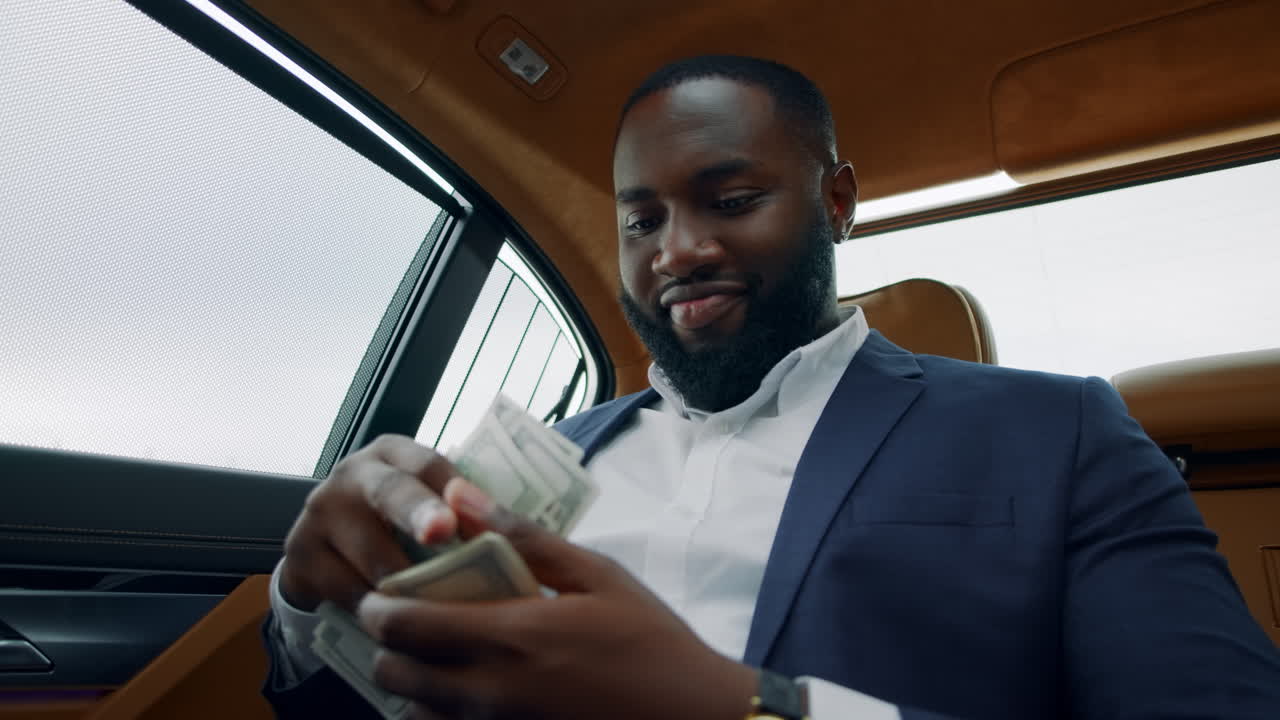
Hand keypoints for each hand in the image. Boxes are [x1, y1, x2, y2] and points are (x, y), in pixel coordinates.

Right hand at [279, 434, 460, 611]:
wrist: (330, 551)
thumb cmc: (398, 528)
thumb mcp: (428, 506)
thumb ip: (465, 512)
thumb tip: (520, 535)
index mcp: (395, 455)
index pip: (428, 465)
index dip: (451, 489)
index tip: (470, 513)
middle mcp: (354, 474)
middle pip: (390, 493)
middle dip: (419, 513)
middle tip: (442, 532)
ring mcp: (320, 511)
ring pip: (371, 555)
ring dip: (408, 586)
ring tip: (441, 609)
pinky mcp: (299, 554)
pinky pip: (346, 591)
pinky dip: (377, 611)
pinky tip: (399, 625)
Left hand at [356, 479, 758, 719]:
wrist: (691, 717)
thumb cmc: (649, 640)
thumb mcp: (596, 574)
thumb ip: (523, 536)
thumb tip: (459, 493)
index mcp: (509, 636)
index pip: (401, 625)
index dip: (379, 605)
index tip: (389, 587)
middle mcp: (489, 692)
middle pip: (393, 673)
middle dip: (389, 643)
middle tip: (413, 619)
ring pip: (413, 711)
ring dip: (412, 681)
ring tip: (440, 654)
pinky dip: (439, 714)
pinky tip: (469, 690)